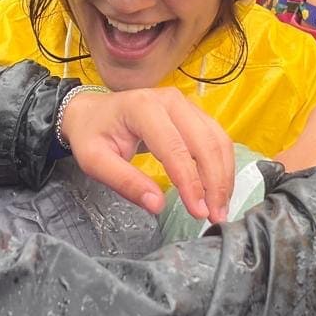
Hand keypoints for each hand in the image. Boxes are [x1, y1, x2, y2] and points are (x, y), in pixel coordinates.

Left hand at [59, 87, 234, 220]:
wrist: (92, 112)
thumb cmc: (92, 135)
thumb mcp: (95, 162)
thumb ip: (125, 182)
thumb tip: (156, 206)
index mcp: (143, 108)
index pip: (175, 149)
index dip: (190, 183)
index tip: (198, 212)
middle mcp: (170, 100)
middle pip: (205, 143)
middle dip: (215, 183)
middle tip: (215, 215)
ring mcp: (185, 104)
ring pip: (217, 140)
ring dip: (223, 176)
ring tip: (220, 207)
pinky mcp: (193, 113)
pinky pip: (216, 138)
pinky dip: (222, 166)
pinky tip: (218, 189)